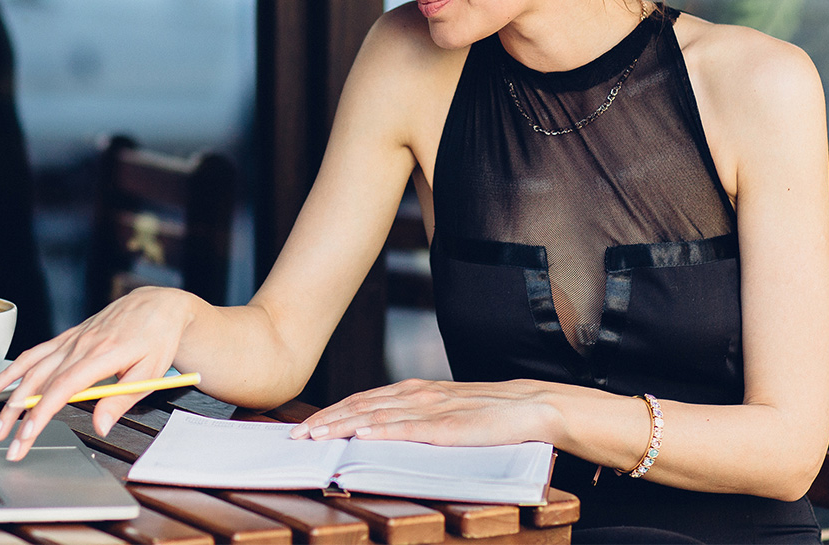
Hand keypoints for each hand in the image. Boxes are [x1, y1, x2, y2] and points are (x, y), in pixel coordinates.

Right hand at [0, 286, 194, 460]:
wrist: (158, 305)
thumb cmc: (157, 338)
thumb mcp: (150, 373)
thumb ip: (121, 400)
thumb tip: (101, 427)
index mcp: (104, 354)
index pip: (65, 386)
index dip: (43, 411)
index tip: (28, 434)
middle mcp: (83, 344)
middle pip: (43, 382)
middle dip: (19, 414)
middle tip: (5, 442)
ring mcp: (74, 338)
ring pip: (34, 368)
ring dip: (12, 396)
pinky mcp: (70, 336)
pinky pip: (38, 352)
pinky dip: (15, 368)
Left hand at [289, 378, 554, 446]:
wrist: (531, 407)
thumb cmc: (487, 415)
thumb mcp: (443, 413)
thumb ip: (413, 420)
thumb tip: (377, 435)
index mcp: (415, 391)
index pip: (363, 401)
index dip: (332, 413)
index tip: (305, 427)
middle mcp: (418, 394)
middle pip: (362, 406)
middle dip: (326, 421)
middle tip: (297, 436)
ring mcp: (433, 408)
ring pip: (378, 415)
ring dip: (344, 425)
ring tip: (317, 436)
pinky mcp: (450, 425)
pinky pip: (410, 428)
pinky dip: (384, 430)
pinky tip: (364, 436)